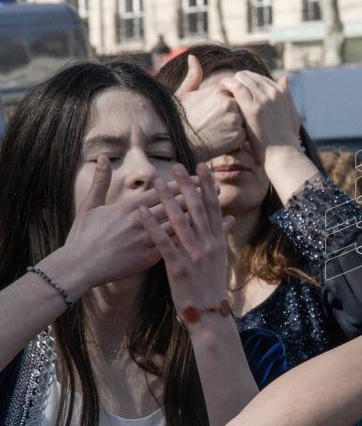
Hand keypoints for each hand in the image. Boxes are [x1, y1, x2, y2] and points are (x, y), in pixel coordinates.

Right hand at [63, 156, 202, 291]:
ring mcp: (146, 239)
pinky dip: (191, 240)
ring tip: (217, 211)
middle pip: (175, 205)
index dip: (182, 183)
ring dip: (199, 218)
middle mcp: (141, 220)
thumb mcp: (90, 206)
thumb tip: (102, 158)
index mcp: (129, 207)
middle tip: (216, 189)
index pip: (162, 190)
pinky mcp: (149, 257)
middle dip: (196, 197)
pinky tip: (206, 238)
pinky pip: (175, 246)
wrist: (79, 267)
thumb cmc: (83, 237)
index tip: (198, 177)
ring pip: (178, 225)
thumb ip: (100, 181)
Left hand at [138, 164, 233, 321]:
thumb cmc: (212, 286)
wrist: (210, 314)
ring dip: (167, 199)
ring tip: (157, 181)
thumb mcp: (221, 259)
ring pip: (179, 221)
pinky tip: (141, 213)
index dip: (207, 185)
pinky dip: (152, 226)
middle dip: (187, 185)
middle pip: (196, 208)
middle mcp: (208, 244)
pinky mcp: (178, 267)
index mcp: (217, 241)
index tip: (202, 166)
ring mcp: (193, 254)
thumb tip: (230, 219)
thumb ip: (221, 237)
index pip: (212, 207)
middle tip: (178, 165)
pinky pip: (162, 242)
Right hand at [175, 56, 246, 159]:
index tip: (215, 113)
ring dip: (236, 127)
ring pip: (244, 122)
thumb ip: (193, 76)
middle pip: (241, 108)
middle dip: (234, 115)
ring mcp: (235, 119)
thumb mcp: (185, 94)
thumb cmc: (179, 119)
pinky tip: (222, 140)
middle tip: (217, 124)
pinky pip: (244, 136)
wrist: (176, 143)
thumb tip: (193, 57)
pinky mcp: (238, 136)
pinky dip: (236, 140)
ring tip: (219, 132)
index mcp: (219, 91)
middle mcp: (229, 103)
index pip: (234, 95)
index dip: (226, 105)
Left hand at [221, 72, 301, 165]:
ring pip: (241, 77)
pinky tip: (221, 91)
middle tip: (228, 89)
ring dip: (230, 81)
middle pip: (250, 75)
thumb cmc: (286, 139)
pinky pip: (236, 86)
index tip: (240, 90)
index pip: (260, 78)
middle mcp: (273, 92)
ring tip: (223, 90)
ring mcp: (263, 99)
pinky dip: (227, 84)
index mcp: (281, 93)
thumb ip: (288, 96)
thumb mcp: (293, 114)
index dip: (248, 82)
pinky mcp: (252, 107)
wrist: (282, 153)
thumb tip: (284, 78)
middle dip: (238, 80)